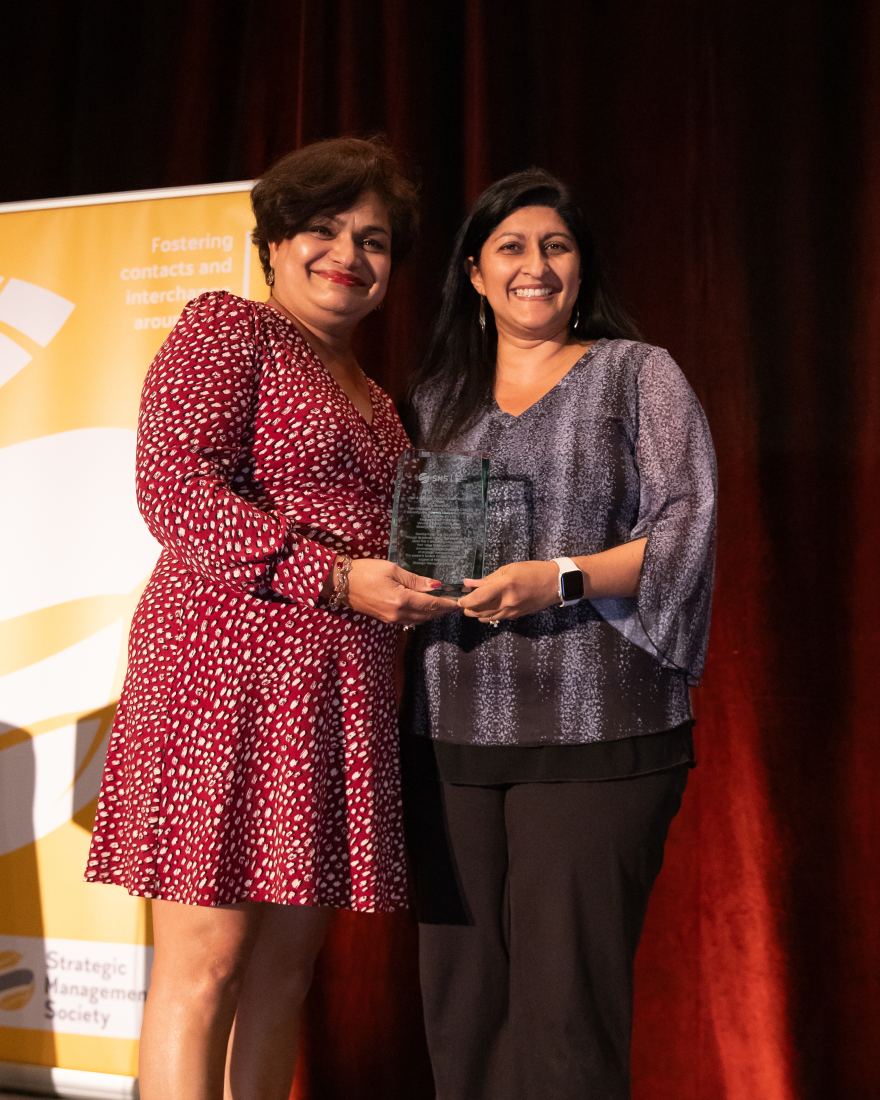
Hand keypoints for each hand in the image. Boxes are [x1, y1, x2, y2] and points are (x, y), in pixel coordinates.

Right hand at [345, 558, 459, 625]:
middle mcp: (398, 613)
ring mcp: (391, 619)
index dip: (447, 604)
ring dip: (432, 614)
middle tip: (455, 605)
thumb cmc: (366, 571)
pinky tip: (424, 609)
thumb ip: (415, 580)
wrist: (341, 583)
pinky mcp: (385, 619)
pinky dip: (420, 616)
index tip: (459, 604)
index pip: (431, 604)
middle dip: (442, 610)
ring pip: (419, 620)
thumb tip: (435, 586)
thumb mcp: (393, 570)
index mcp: (402, 600)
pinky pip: (409, 620)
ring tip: (443, 606)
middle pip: (427, 615)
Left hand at [458, 560, 558, 622]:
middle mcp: (507, 602)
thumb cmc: (532, 571)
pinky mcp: (516, 616)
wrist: (554, 584)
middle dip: (468, 609)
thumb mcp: (508, 570)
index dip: (466, 601)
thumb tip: (469, 583)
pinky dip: (488, 614)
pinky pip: (497, 618)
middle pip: (479, 612)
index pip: (478, 597)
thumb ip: (488, 578)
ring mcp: (512, 611)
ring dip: (477, 613)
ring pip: (487, 618)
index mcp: (505, 586)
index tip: (459, 600)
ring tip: (474, 605)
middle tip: (464, 603)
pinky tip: (487, 607)